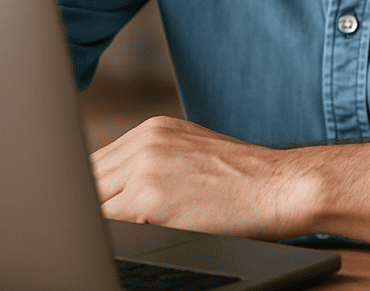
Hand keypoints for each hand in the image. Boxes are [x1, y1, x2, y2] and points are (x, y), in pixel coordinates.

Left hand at [92, 116, 316, 239]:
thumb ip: (154, 162)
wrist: (280, 186)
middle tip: (95, 227)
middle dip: (91, 204)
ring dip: (99, 221)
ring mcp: (144, 167)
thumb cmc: (244, 180)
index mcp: (154, 129)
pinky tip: (132, 239)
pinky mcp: (148, 199)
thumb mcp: (193, 154)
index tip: (89, 206)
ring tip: (112, 235)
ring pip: (94, 201)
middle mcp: (145, 141)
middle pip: (90, 178)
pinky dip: (115, 235)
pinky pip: (109, 223)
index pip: (100, 161)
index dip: (92, 189)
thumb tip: (120, 189)